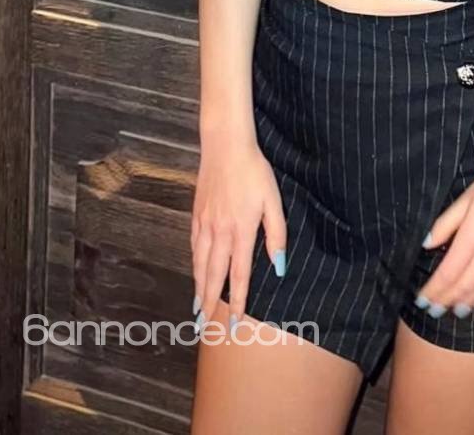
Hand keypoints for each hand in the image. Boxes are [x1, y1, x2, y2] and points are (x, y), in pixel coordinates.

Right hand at [190, 131, 286, 330]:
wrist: (225, 146)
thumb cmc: (255, 171)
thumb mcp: (273, 201)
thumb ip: (276, 234)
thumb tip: (279, 266)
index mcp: (241, 231)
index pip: (239, 274)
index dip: (238, 300)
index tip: (236, 322)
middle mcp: (219, 232)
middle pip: (213, 275)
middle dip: (210, 303)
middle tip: (206, 327)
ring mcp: (204, 224)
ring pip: (200, 263)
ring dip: (199, 287)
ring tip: (197, 307)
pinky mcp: (196, 214)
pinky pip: (194, 246)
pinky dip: (194, 264)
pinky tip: (196, 270)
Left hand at [415, 144, 473, 316]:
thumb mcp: (465, 197)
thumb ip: (445, 223)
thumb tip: (426, 244)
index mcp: (473, 235)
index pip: (449, 273)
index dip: (435, 290)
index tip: (423, 300)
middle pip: (466, 285)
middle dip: (448, 300)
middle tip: (436, 310)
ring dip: (472, 302)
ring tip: (458, 311)